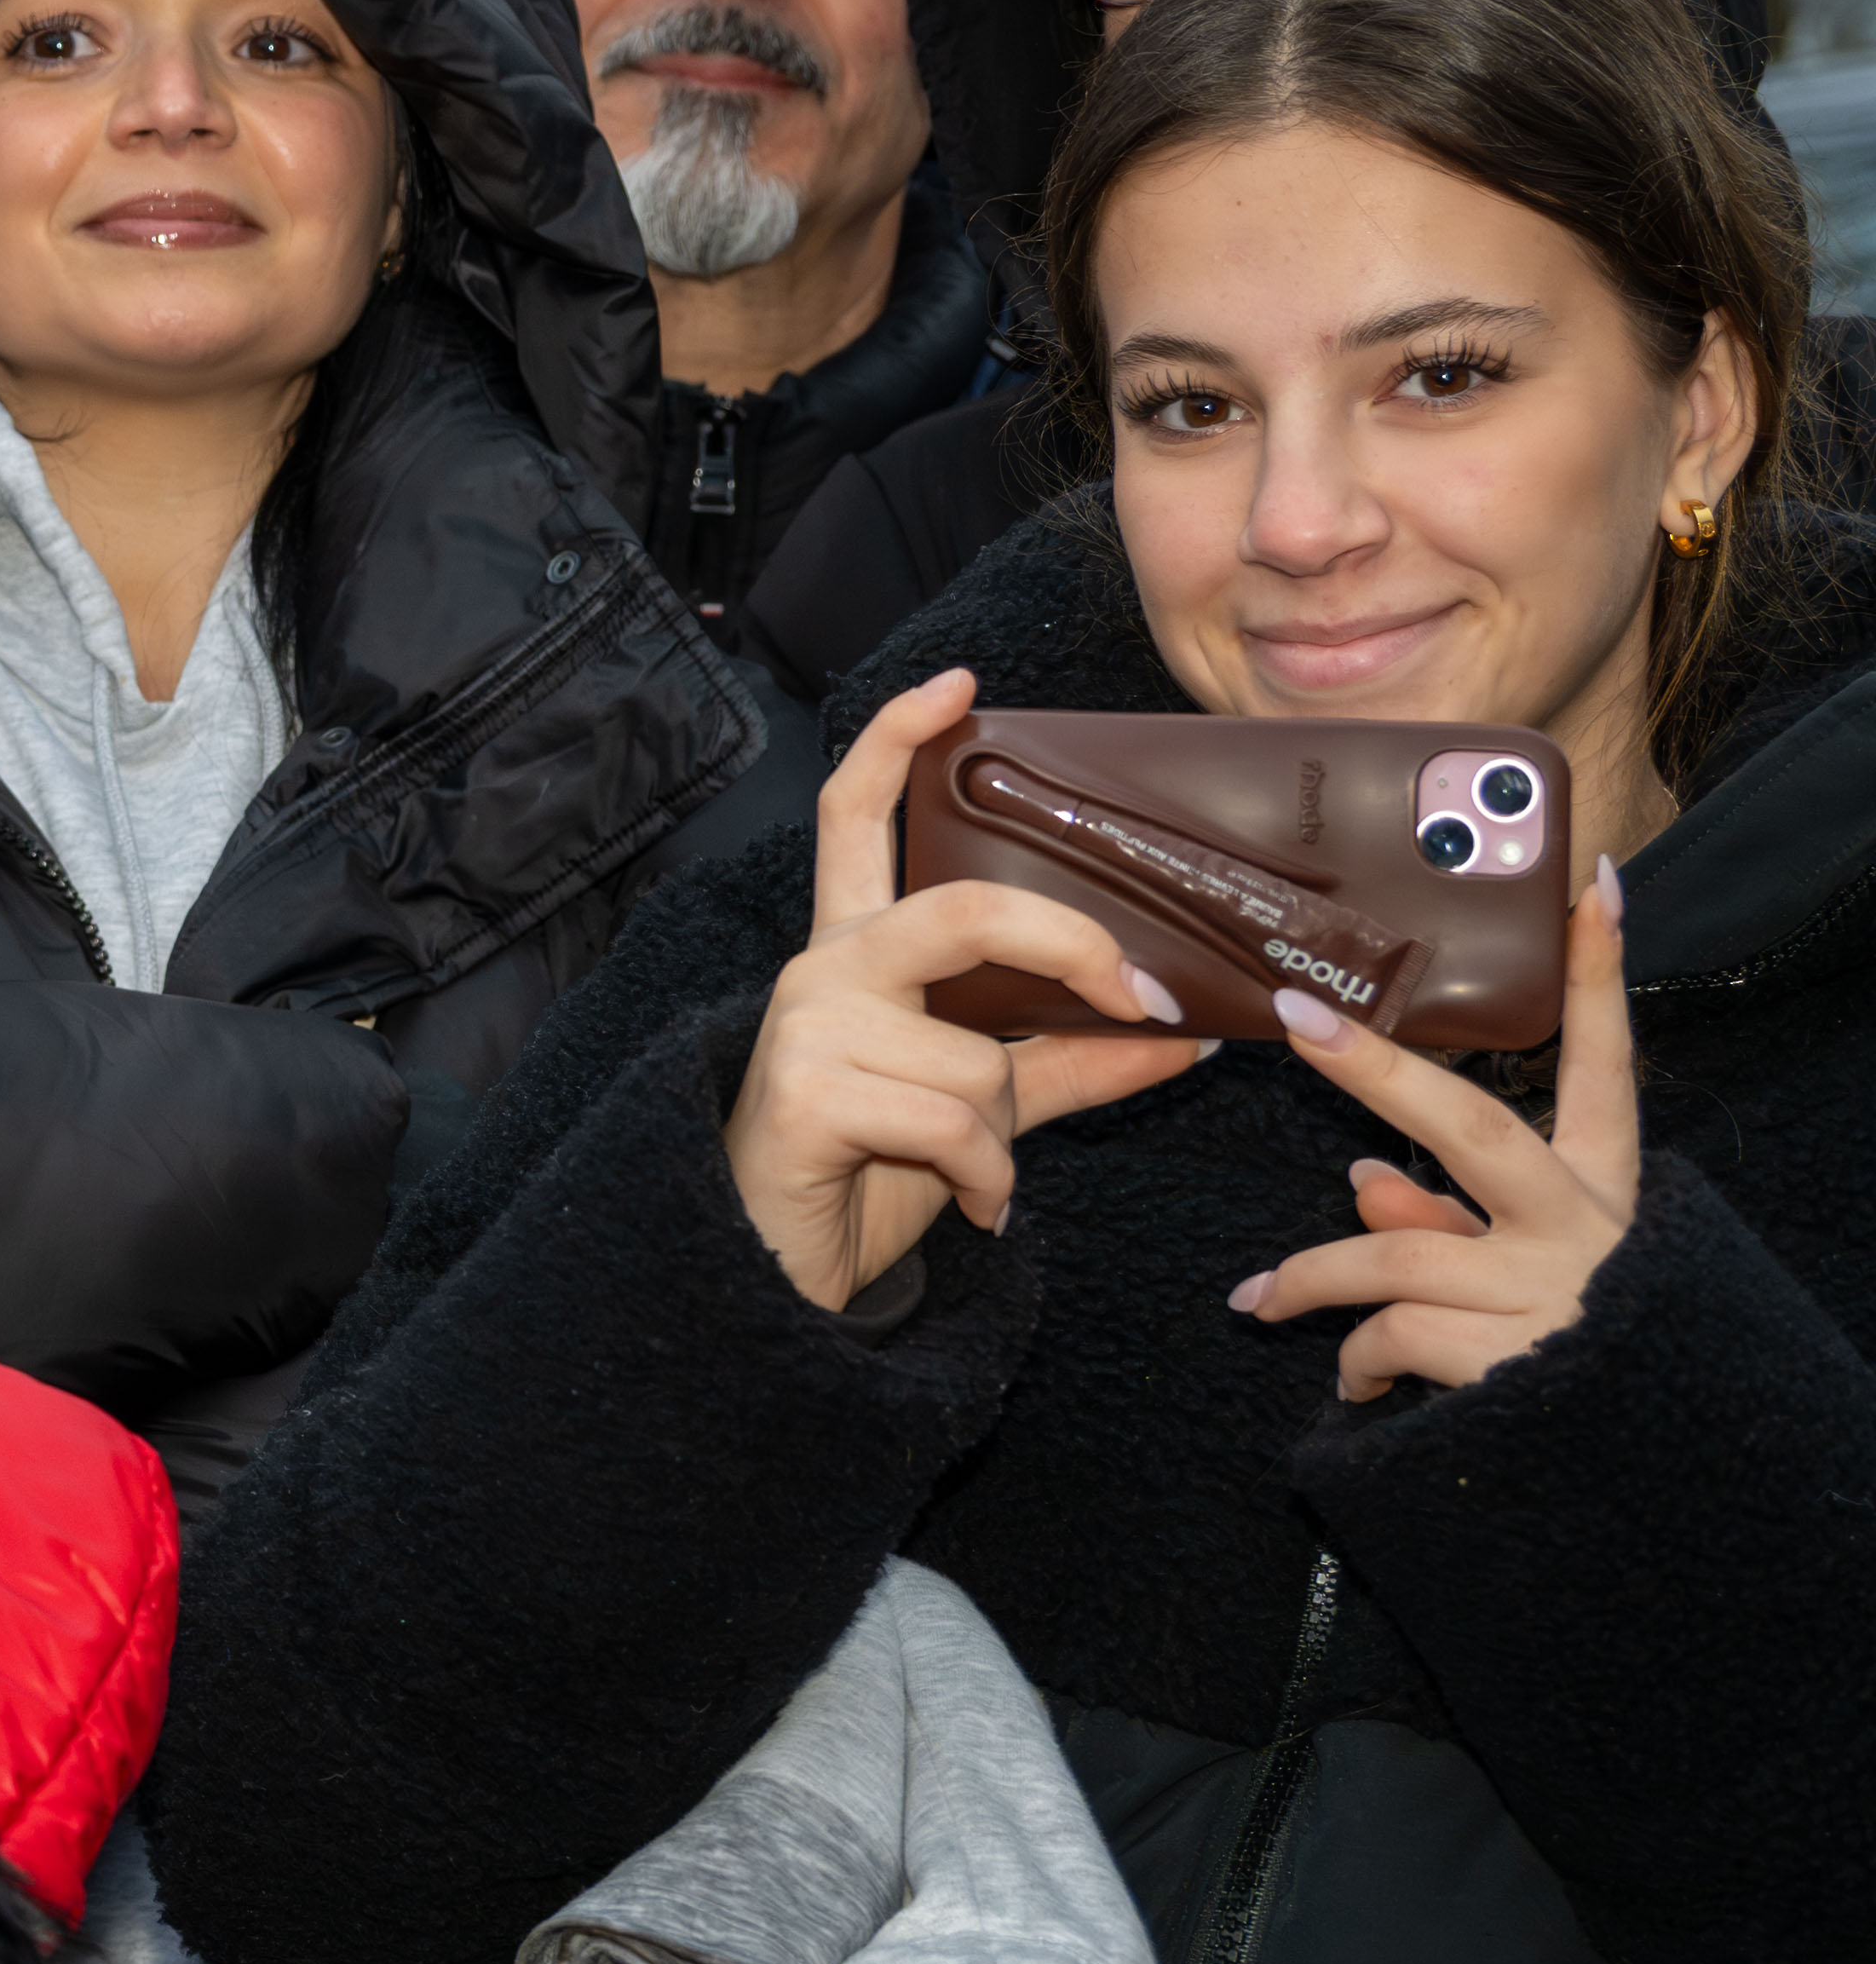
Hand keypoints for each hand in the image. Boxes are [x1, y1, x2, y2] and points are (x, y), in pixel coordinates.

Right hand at [722, 668, 1210, 1310]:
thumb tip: (1188, 1035)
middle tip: (1141, 1000)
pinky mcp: (804, 1092)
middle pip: (960, 907)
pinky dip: (989, 1180)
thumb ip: (1070, 1060)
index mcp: (857, 952)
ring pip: (974, 1052)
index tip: (962, 690)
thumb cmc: (869, 1173)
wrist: (775, 1273)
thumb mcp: (984, 1108)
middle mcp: (823, 969)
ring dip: (1004, 1128)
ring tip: (974, 1174)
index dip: (900, 741)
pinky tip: (969, 1204)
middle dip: (1072, 948)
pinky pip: (954, 1121)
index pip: (857, 816)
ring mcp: (806, 1026)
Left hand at [1240, 858, 1634, 1395]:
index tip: (1590, 883)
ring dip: (1310, 1280)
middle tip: (1300, 1021)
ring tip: (1263, 1304)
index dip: (1600, 975)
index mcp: (1603, 1194)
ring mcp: (1553, 1292)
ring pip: (1392, 1252)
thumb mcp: (1521, 1275)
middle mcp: (1584, 1230)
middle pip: (1472, 1128)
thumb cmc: (1572, 1360)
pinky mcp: (1516, 1359)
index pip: (1606, 1064)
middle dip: (1378, 1073)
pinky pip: (1392, 1332)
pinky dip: (1353, 1358)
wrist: (1651, 1482)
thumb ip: (1445, 1221)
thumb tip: (1363, 1179)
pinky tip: (1352, 1383)